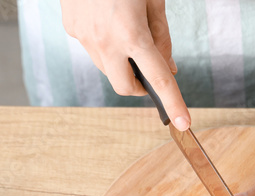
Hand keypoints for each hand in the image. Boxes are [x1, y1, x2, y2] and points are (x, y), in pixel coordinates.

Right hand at [61, 0, 189, 128]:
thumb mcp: (153, 0)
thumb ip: (162, 36)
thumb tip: (168, 68)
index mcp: (131, 33)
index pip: (157, 79)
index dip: (173, 103)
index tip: (184, 124)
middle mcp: (104, 41)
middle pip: (125, 87)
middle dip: (140, 86)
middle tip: (150, 69)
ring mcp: (83, 36)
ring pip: (107, 68)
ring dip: (122, 62)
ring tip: (125, 27)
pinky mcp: (70, 27)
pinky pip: (92, 47)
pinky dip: (104, 43)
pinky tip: (106, 17)